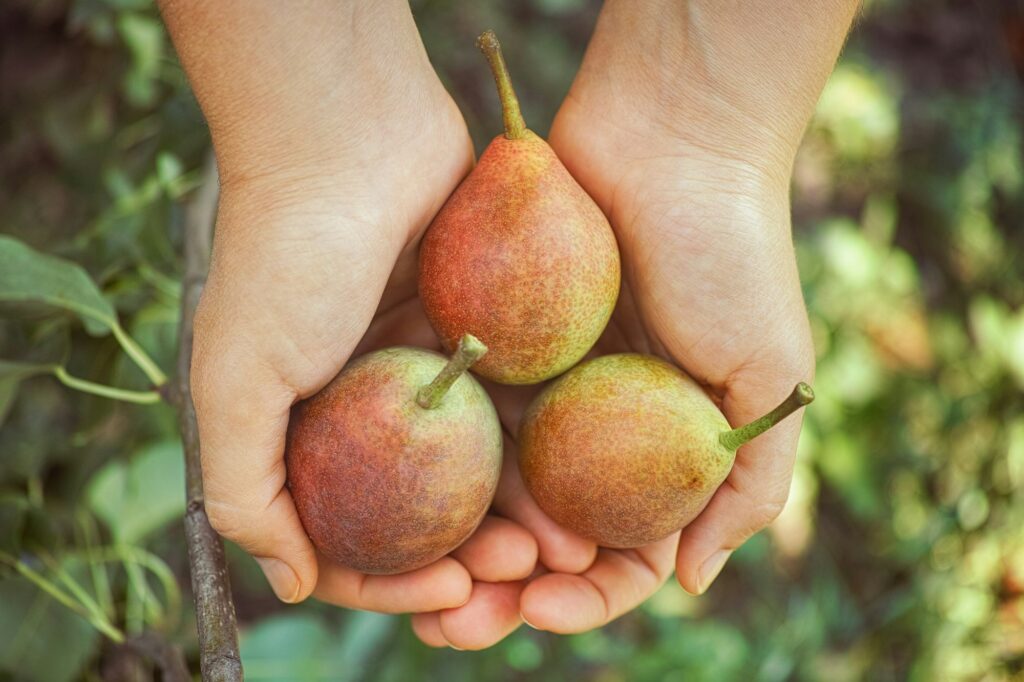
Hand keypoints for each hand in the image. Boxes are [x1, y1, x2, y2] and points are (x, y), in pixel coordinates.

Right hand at [189, 52, 540, 615]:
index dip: (395, 582)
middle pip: (426, 515)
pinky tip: (582, 484)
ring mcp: (428, 378)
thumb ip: (244, 484)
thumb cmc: (287, 256)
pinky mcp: (482, 340)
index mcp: (307, 432)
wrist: (354, 135)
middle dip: (473, 559)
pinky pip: (515, 410)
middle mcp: (368, 413)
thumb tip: (292, 582)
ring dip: (523, 518)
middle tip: (521, 579)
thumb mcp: (235, 377)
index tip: (449, 599)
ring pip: (482, 471)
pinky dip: (545, 452)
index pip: (349, 537)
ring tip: (570, 550)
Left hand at [412, 2, 827, 641]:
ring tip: (415, 577)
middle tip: (453, 619)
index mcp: (664, 452)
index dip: (583, 596)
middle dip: (501, 589)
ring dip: (457, 541)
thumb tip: (693, 578)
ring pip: (491, 490)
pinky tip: (400, 492)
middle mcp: (600, 431)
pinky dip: (437, 461)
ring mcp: (546, 390)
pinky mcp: (497, 344)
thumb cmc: (731, 257)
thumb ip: (751, 484)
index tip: (538, 604)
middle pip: (544, 537)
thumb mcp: (771, 376)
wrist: (669, 137)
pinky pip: (460, 414)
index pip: (622, 555)